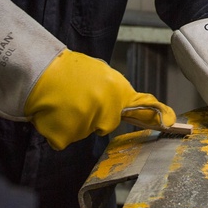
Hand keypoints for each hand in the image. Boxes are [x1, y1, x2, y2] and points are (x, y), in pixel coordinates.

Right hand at [24, 49, 175, 149]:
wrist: (37, 70)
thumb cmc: (65, 69)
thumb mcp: (97, 71)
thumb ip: (112, 90)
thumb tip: (122, 104)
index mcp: (115, 90)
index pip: (142, 105)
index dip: (156, 115)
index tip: (169, 121)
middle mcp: (105, 110)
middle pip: (104, 124)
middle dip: (93, 115)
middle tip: (76, 98)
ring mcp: (85, 126)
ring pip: (83, 131)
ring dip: (73, 121)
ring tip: (62, 101)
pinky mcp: (66, 138)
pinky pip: (63, 138)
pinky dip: (57, 129)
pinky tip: (52, 112)